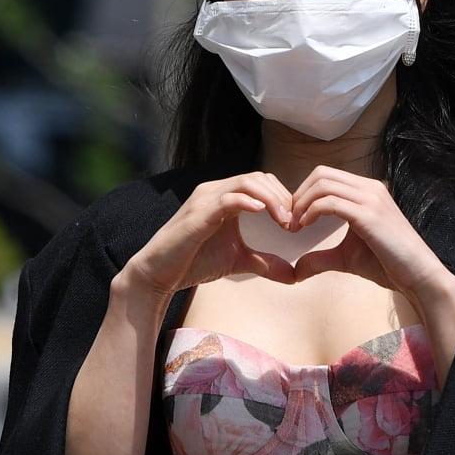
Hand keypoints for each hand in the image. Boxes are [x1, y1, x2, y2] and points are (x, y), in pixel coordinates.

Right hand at [122, 172, 295, 300]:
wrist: (159, 275)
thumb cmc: (195, 262)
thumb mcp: (239, 261)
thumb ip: (266, 263)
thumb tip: (295, 276)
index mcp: (225, 196)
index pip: (262, 182)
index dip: (283, 197)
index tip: (296, 222)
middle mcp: (214, 191)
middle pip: (258, 178)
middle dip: (282, 197)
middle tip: (293, 223)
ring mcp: (204, 200)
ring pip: (246, 183)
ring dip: (271, 200)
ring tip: (284, 221)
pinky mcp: (197, 215)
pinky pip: (226, 199)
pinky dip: (247, 202)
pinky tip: (263, 213)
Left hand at [290, 166, 454, 311]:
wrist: (419, 276)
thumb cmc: (388, 264)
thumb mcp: (346, 258)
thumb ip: (321, 258)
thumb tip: (296, 270)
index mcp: (367, 191)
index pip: (326, 176)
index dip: (304, 193)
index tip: (294, 218)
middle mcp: (370, 188)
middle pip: (321, 174)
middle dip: (299, 194)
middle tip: (290, 220)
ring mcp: (371, 198)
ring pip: (323, 184)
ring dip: (302, 203)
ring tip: (295, 226)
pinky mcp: (369, 214)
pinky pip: (330, 202)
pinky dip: (311, 212)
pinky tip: (306, 227)